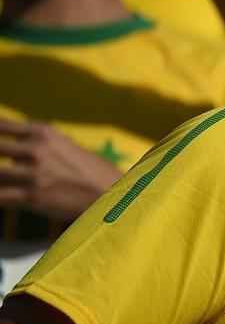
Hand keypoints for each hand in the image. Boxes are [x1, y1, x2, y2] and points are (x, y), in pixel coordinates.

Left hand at [0, 120, 121, 220]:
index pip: (2, 126)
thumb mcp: (65, 146)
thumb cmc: (92, 172)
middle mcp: (37, 149)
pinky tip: (3, 197)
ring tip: (4, 180)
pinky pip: (0, 197)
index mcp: (44, 133)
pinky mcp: (33, 197)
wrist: (114, 195)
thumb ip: (38, 145)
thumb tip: (14, 149)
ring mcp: (34, 173)